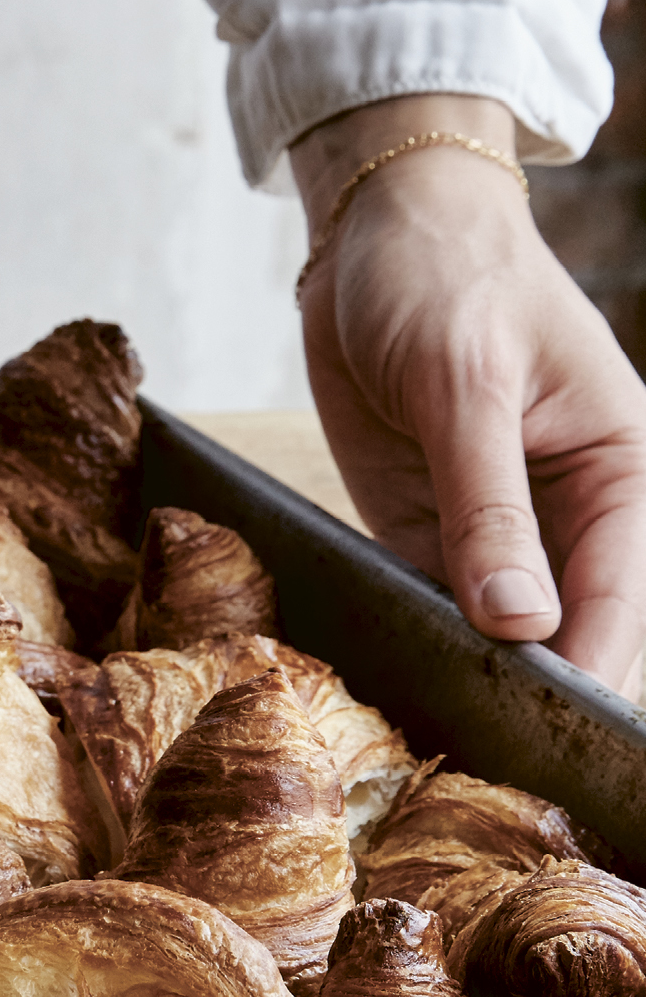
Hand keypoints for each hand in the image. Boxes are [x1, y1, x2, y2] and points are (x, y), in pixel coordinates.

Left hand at [290, 94, 645, 695]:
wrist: (375, 234)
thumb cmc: (446, 276)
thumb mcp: (465, 385)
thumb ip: (489, 509)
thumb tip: (520, 622)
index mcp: (623, 468)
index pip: (621, 598)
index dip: (590, 670)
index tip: (554, 735)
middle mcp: (574, 512)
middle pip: (576, 630)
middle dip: (545, 691)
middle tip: (504, 762)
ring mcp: (502, 530)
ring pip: (506, 634)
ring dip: (482, 680)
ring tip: (460, 745)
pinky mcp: (434, 534)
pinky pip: (439, 607)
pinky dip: (427, 644)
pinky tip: (409, 685)